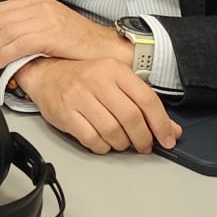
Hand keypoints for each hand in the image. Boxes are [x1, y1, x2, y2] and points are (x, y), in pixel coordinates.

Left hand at [0, 0, 124, 70]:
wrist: (106, 47)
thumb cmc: (80, 40)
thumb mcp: (52, 22)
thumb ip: (29, 19)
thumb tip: (7, 20)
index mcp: (37, 1)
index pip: (0, 10)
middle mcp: (40, 6)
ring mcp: (46, 19)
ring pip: (6, 32)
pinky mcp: (51, 34)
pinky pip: (19, 44)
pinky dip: (4, 54)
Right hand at [17, 56, 180, 154]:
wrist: (45, 73)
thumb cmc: (83, 78)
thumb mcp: (116, 81)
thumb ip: (143, 103)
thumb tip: (171, 129)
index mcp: (114, 69)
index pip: (147, 100)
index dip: (162, 124)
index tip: (168, 139)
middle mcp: (97, 80)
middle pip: (131, 118)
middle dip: (143, 138)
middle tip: (144, 146)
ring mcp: (80, 97)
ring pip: (113, 131)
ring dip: (122, 144)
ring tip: (122, 142)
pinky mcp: (66, 113)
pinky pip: (92, 139)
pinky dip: (103, 147)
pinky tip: (104, 142)